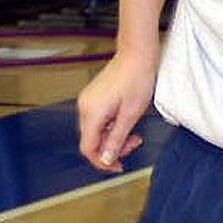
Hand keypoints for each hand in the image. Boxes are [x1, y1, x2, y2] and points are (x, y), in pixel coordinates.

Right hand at [77, 53, 154, 172]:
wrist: (137, 55)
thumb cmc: (137, 79)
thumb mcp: (130, 116)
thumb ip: (116, 140)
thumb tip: (107, 159)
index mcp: (92, 113)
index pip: (88, 148)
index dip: (102, 161)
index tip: (117, 166)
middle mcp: (85, 107)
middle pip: (92, 141)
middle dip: (112, 148)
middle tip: (133, 144)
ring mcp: (88, 101)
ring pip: (96, 131)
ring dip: (113, 137)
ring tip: (133, 133)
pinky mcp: (94, 97)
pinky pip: (98, 120)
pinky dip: (111, 126)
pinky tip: (124, 122)